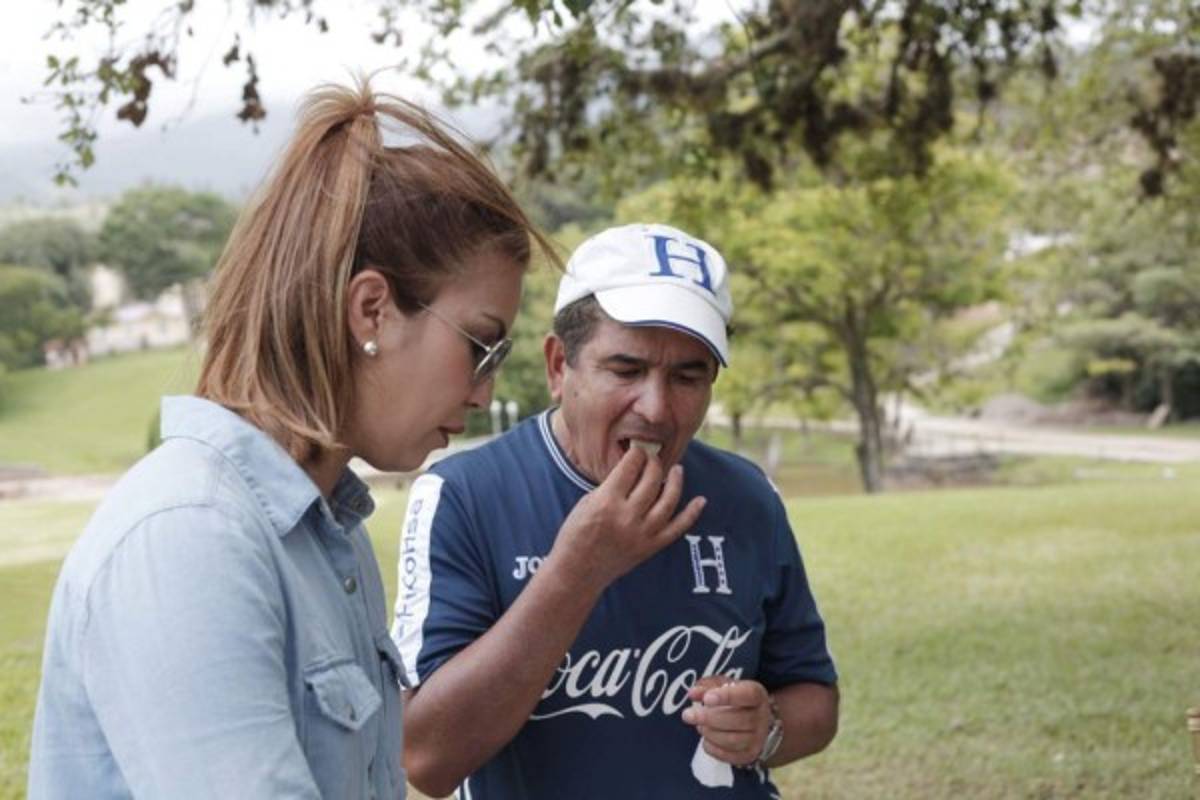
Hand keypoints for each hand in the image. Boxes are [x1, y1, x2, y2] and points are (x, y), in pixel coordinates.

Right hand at [550, 446, 705, 590]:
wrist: (577, 571)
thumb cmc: (576, 533)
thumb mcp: (587, 502)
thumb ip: (611, 486)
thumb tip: (634, 469)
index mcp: (607, 502)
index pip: (630, 466)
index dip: (636, 453)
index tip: (638, 449)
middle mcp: (627, 517)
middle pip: (651, 479)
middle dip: (653, 463)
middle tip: (652, 458)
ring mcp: (642, 533)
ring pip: (668, 500)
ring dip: (676, 481)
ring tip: (678, 470)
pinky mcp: (650, 547)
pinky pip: (677, 528)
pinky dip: (691, 514)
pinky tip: (701, 500)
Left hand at [681, 676, 772, 766]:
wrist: (756, 722)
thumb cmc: (736, 699)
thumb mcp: (724, 686)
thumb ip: (707, 686)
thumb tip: (692, 693)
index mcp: (757, 695)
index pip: (748, 695)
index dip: (728, 696)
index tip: (707, 699)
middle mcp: (762, 718)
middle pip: (738, 720)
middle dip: (709, 718)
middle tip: (687, 715)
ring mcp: (757, 739)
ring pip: (733, 740)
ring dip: (710, 733)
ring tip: (699, 726)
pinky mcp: (749, 755)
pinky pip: (729, 755)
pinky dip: (712, 747)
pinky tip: (706, 738)